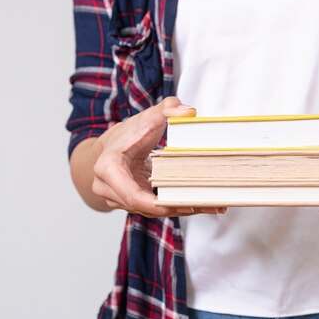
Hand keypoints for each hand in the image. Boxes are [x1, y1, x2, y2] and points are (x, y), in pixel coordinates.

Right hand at [91, 96, 225, 217]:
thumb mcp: (148, 117)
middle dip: (177, 207)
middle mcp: (108, 188)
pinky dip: (175, 206)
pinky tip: (200, 204)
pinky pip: (154, 209)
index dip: (159, 204)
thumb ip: (168, 108)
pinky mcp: (131, 204)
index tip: (185, 204)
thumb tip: (190, 111)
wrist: (113, 146)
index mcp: (108, 168)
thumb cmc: (129, 133)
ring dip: (180, 209)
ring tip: (211, 205)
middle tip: (208, 204)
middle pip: (146, 207)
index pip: (133, 195)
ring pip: (152, 211)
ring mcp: (118, 199)